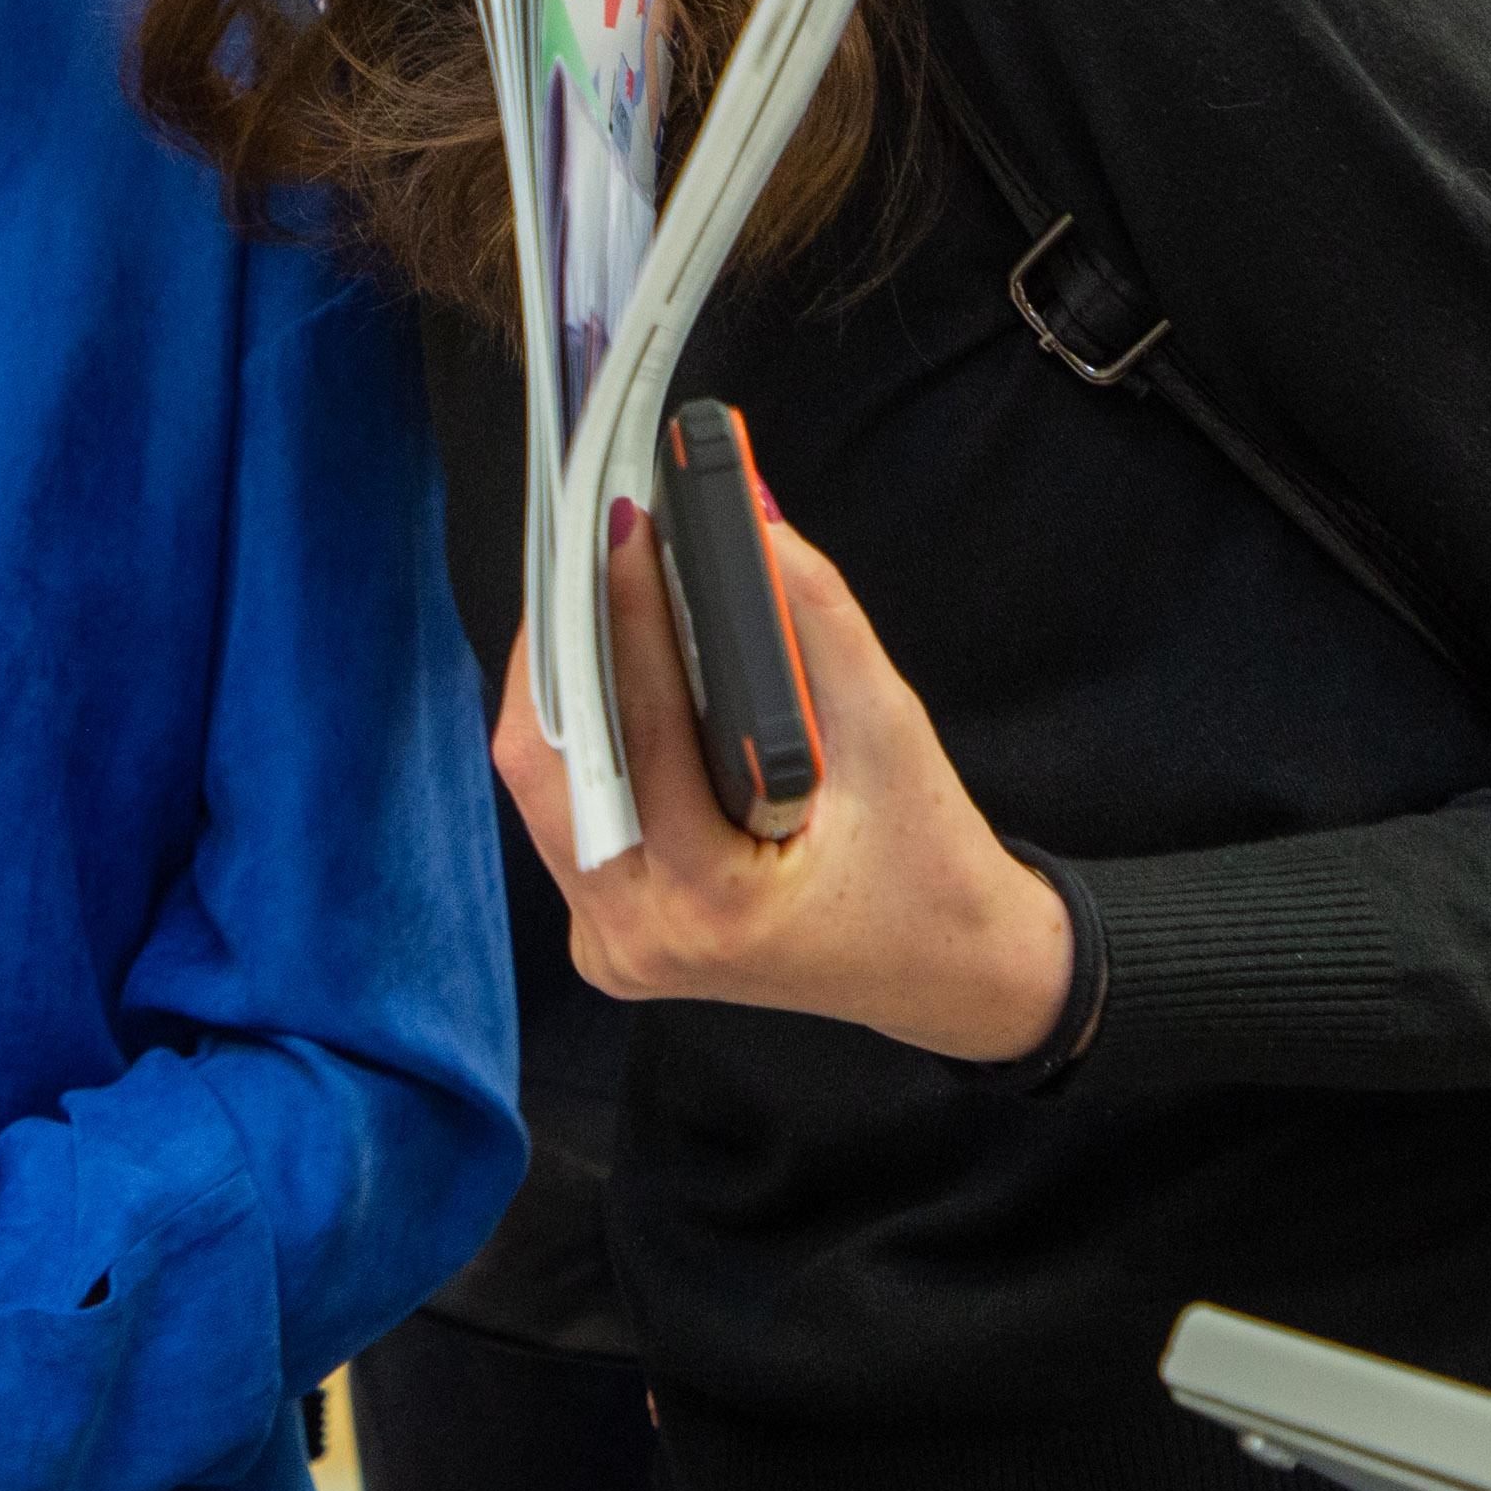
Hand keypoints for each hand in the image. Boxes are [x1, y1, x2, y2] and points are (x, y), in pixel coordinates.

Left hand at [496, 500, 1075, 1065]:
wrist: (948, 972)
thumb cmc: (929, 863)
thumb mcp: (890, 731)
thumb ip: (817, 618)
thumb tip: (744, 518)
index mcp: (712, 908)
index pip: (639, 735)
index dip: (628, 616)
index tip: (627, 526)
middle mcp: (639, 940)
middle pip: (547, 765)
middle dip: (563, 645)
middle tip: (587, 547)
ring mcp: (612, 947)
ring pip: (542, 787)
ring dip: (563, 684)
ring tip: (590, 590)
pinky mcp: (605, 935)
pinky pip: (563, 815)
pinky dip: (579, 736)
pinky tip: (601, 667)